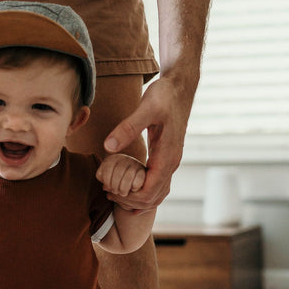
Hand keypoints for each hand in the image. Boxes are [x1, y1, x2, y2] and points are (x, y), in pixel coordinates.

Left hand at [103, 74, 191, 210]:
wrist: (180, 87)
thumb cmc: (164, 96)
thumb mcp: (145, 109)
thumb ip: (127, 128)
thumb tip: (108, 147)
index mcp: (167, 157)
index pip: (149, 192)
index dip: (129, 197)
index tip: (110, 190)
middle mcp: (171, 163)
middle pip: (153, 198)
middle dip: (130, 201)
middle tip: (108, 194)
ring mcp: (170, 161)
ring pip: (157, 193)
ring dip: (137, 199)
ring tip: (114, 193)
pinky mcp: (166, 156)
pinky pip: (156, 182)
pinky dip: (142, 190)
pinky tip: (127, 186)